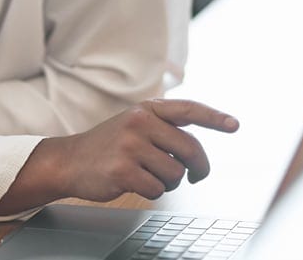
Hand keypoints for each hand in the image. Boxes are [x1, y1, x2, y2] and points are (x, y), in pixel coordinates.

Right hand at [0, 99, 238, 213]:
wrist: (68, 161)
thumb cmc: (108, 146)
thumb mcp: (133, 124)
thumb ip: (163, 128)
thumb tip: (198, 150)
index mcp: (146, 109)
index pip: (188, 110)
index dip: (214, 118)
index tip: (234, 125)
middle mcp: (140, 123)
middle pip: (190, 150)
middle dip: (198, 168)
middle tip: (197, 176)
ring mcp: (131, 146)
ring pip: (175, 174)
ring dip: (169, 182)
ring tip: (148, 176)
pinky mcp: (123, 170)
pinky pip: (157, 190)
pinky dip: (152, 192)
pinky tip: (134, 183)